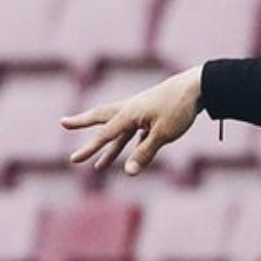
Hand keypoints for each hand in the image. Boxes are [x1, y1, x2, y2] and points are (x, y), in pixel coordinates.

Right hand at [61, 65, 203, 174]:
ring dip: (108, 147)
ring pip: (119, 129)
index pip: (105, 135)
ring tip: (98, 165)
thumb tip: (129, 173)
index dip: (89, 150)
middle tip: (64, 123)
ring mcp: (141, 111)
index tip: (73, 160)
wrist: (197, 86)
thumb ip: (145, 153)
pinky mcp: (152, 114)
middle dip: (83, 123)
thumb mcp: (162, 134)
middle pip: (102, 118)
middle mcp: (130, 110)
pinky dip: (129, 143)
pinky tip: (129, 155)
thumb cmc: (179, 109)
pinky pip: (135, 132)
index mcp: (129, 114)